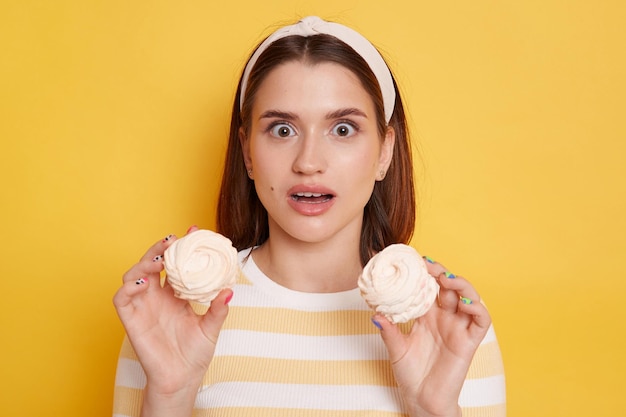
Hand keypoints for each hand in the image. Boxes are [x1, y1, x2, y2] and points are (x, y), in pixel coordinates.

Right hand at [112, 227, 231, 412]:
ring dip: (143, 263)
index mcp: (175, 295)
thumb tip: (229, 290)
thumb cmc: (195, 354)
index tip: (193, 231)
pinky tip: (143, 282)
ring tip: (160, 260)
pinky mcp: (131, 319)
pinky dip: (128, 286)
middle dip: (159, 248)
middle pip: (152, 263)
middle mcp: (157, 297)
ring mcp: (142, 306)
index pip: (175, 264)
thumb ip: (218, 309)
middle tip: (173, 240)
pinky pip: (121, 298)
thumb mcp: (211, 327)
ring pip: (133, 274)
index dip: (181, 247)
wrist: (182, 379)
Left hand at [373, 258, 490, 416]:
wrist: (422, 400)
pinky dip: (476, 307)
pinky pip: (481, 320)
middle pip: (450, 287)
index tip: (415, 261)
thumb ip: (389, 331)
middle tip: (429, 266)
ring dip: (461, 284)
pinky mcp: (469, 342)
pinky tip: (464, 302)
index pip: (430, 287)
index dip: (426, 273)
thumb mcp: (396, 348)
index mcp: (428, 316)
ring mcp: (459, 328)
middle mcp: (445, 318)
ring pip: (469, 297)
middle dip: (442, 272)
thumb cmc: (410, 374)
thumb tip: (375, 314)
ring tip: (446, 279)